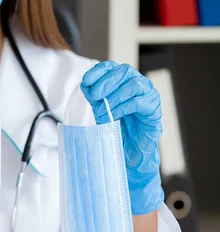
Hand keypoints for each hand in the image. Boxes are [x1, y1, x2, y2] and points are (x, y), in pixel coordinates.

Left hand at [80, 61, 163, 214]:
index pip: (113, 68)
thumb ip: (95, 99)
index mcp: (123, 84)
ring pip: (134, 84)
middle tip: (94, 94)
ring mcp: (148, 98)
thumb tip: (85, 86)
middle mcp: (138, 88)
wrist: (127, 156)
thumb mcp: (100, 113)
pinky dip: (125, 106)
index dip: (100, 71)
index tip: (86, 80)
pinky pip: (141, 102)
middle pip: (125, 71)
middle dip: (106, 81)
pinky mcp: (154, 112)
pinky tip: (115, 115)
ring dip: (115, 95)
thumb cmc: (115, 133)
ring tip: (102, 110)